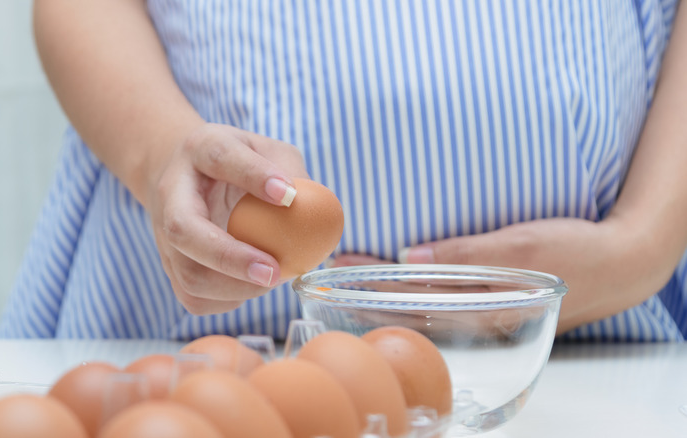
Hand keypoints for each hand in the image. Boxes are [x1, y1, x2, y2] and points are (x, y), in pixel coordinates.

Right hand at [148, 123, 308, 314]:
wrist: (181, 175)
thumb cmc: (235, 163)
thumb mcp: (264, 148)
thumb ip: (289, 169)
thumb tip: (312, 205)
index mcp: (199, 151)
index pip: (220, 157)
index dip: (253, 175)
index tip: (287, 194)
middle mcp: (172, 194)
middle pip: (184, 230)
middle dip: (229, 257)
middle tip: (273, 271)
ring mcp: (164, 236)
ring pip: (189, 275)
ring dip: (235, 288)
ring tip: (272, 278)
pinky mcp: (171, 269)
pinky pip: (195, 299)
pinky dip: (230, 300)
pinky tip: (252, 285)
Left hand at [331, 217, 668, 333]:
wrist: (621, 261)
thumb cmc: (574, 253)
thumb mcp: (519, 248)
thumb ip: (465, 255)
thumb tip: (411, 255)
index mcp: (480, 309)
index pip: (412, 298)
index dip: (371, 282)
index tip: (337, 268)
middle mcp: (475, 317)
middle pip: (411, 304)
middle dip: (369, 286)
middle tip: (331, 270)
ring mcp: (482, 311)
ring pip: (424, 301)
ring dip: (388, 285)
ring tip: (352, 270)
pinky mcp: (490, 301)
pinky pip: (444, 295)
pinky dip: (417, 284)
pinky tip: (401, 274)